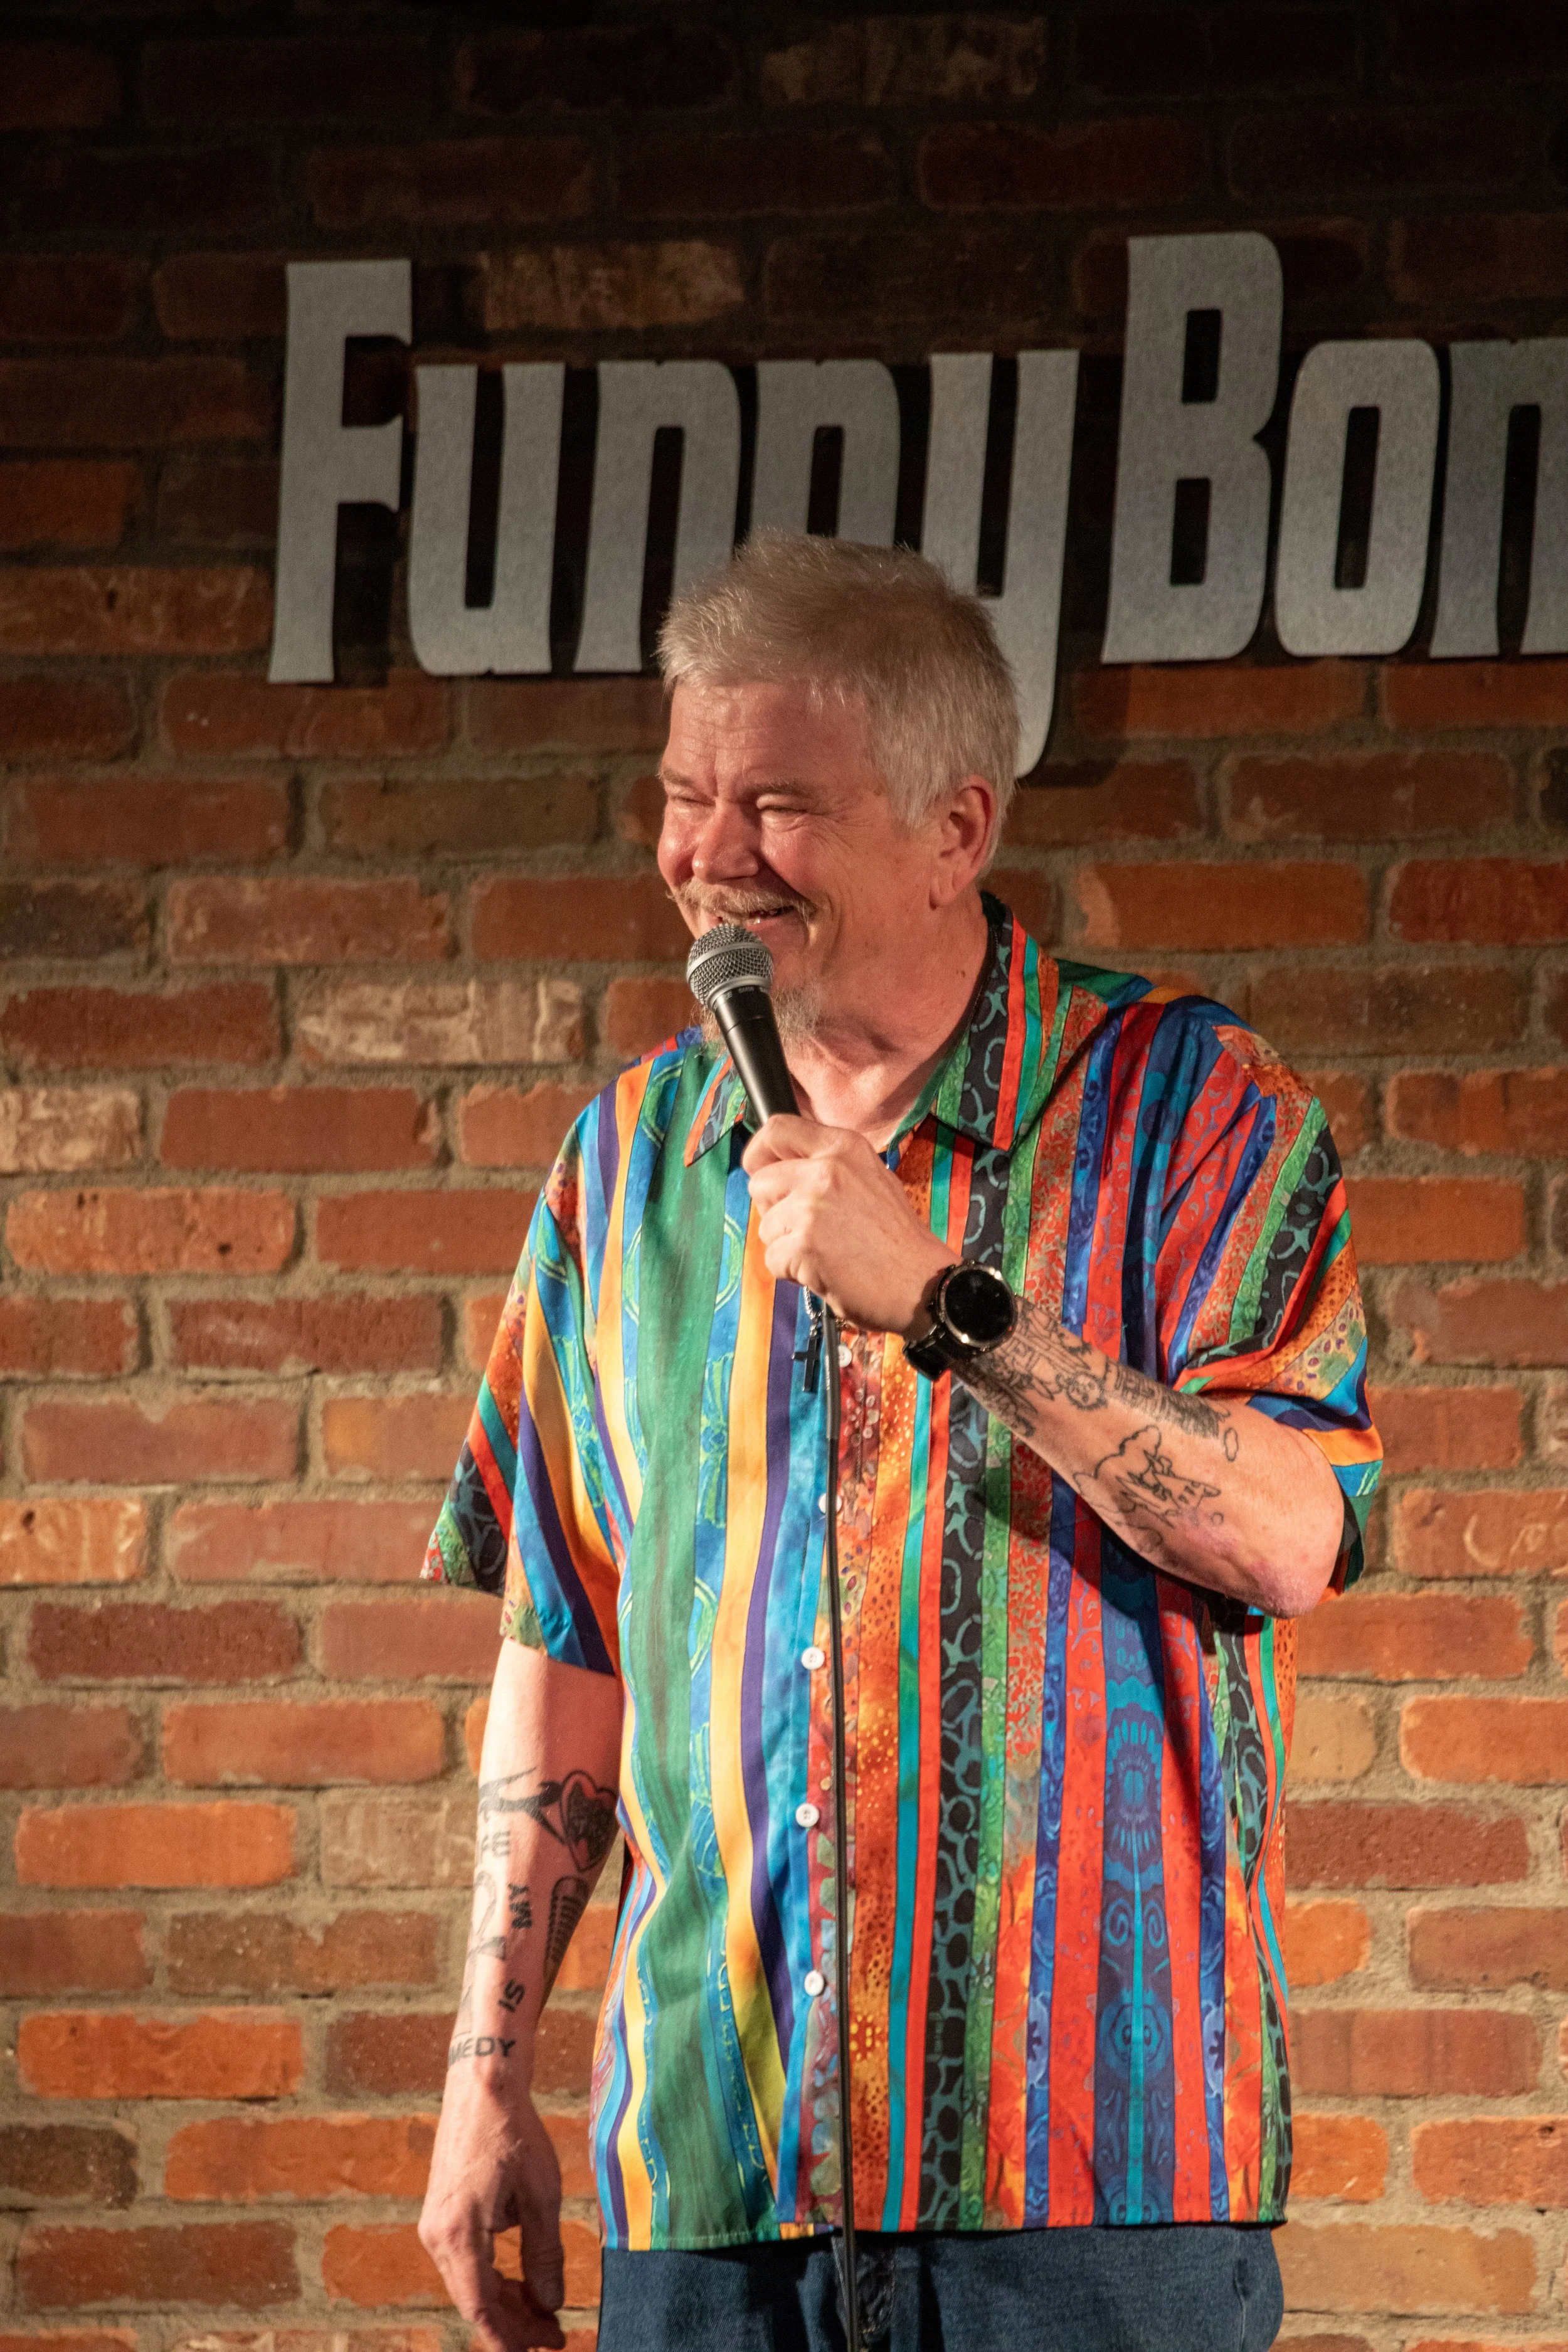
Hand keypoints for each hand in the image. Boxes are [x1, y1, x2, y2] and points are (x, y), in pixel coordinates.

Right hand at [418, 2076, 566, 2351]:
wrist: (482, 2083)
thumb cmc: (514, 2131)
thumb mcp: (541, 2194)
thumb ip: (545, 2254)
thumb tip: (551, 2304)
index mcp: (459, 2234)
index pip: (481, 2309)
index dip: (513, 2337)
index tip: (547, 2347)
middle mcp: (437, 2236)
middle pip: (474, 2300)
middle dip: (514, 2323)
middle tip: (555, 2335)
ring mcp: (434, 2225)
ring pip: (469, 2283)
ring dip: (505, 2301)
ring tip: (545, 2313)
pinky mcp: (441, 2213)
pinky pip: (465, 2262)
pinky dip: (493, 2277)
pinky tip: (521, 2282)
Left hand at [742, 1114, 955, 1334]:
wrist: (921, 1283)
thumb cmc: (897, 1239)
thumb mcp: (870, 1178)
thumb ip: (828, 1166)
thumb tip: (783, 1167)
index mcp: (843, 1147)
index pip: (777, 1129)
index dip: (760, 1153)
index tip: (761, 1169)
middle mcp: (825, 1169)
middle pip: (761, 1182)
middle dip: (774, 1210)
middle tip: (808, 1228)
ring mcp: (812, 1207)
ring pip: (765, 1226)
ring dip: (786, 1245)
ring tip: (826, 1252)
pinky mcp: (803, 1244)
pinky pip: (773, 1259)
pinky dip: (792, 1272)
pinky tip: (824, 1271)